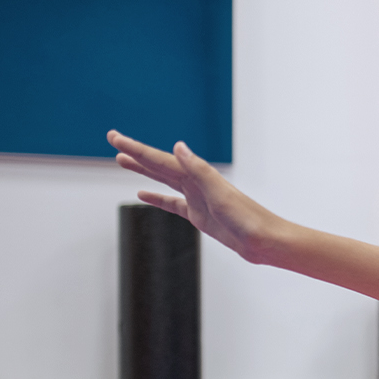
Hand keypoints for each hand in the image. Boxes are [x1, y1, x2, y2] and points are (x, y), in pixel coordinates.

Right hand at [108, 130, 282, 263]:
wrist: (265, 240)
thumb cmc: (248, 218)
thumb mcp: (220, 193)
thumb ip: (199, 170)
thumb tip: (179, 147)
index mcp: (199, 175)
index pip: (160, 158)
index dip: (136, 148)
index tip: (115, 138)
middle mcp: (197, 183)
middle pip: (159, 164)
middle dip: (135, 153)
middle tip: (113, 140)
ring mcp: (197, 198)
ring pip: (163, 180)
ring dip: (143, 170)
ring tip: (121, 160)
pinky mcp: (199, 215)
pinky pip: (172, 203)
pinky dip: (157, 198)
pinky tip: (142, 194)